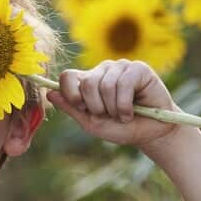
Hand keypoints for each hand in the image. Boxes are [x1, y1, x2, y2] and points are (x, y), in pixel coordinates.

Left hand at [47, 59, 180, 148]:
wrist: (150, 133)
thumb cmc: (121, 128)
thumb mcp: (92, 123)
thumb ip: (72, 109)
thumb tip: (50, 94)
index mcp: (87, 81)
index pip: (67, 76)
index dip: (71, 95)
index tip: (84, 109)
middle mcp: (102, 71)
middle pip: (86, 83)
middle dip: (97, 107)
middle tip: (109, 115)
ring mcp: (120, 67)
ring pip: (105, 85)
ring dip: (114, 109)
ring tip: (123, 115)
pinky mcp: (138, 68)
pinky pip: (124, 84)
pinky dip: (125, 105)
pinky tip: (132, 111)